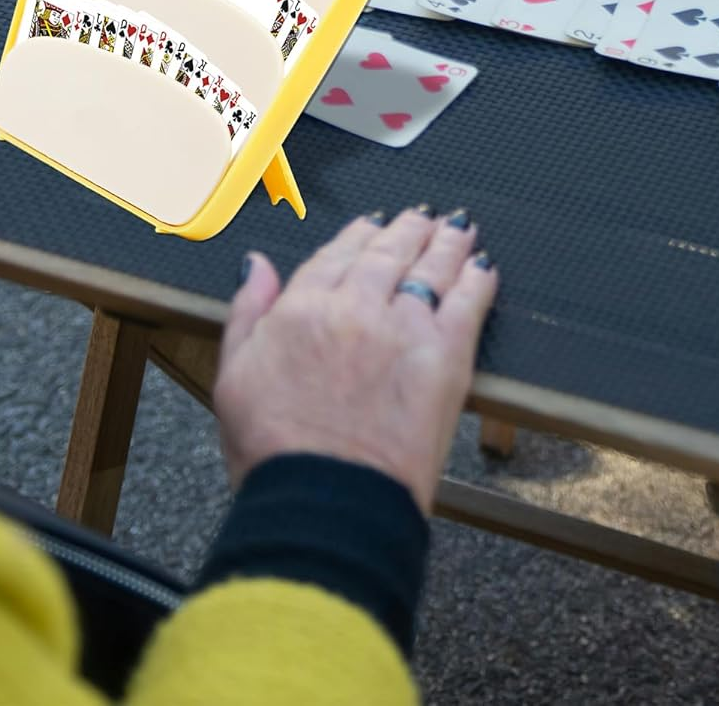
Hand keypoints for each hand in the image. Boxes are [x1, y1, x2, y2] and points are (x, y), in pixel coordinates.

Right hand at [214, 208, 497, 512]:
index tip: (373, 224)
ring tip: (458, 227)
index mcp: (301, 309)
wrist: (325, 501)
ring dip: (446, 242)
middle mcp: (355, 306)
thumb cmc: (274, 454)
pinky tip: (484, 266)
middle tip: (423, 216)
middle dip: (408, 229)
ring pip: (430, 266)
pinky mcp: (446, 354)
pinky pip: (468, 301)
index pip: (335, 255)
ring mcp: (404, 326)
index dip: (358, 235)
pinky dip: (477, 278)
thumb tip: (256, 263)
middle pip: (387, 253)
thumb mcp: (233, 377)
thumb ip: (247, 312)